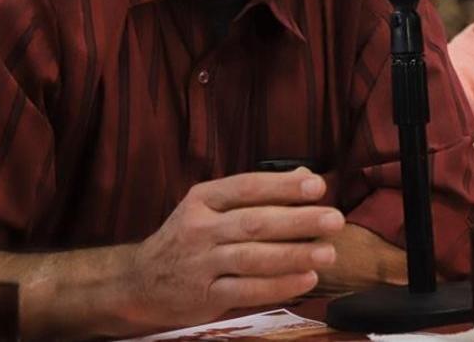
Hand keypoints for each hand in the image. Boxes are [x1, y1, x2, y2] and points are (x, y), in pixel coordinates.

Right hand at [126, 168, 344, 328]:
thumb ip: (256, 194)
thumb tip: (304, 177)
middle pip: (254, 223)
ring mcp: (200, 264)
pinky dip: (279, 285)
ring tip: (328, 252)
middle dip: (298, 221)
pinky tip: (306, 279)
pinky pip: (247, 290)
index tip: (317, 186)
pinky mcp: (204, 296)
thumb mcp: (211, 207)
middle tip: (334, 219)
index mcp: (203, 199)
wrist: (139, 282)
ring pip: (253, 258)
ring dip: (294, 255)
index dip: (282, 186)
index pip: (246, 187)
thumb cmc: (189, 238)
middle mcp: (199, 228)